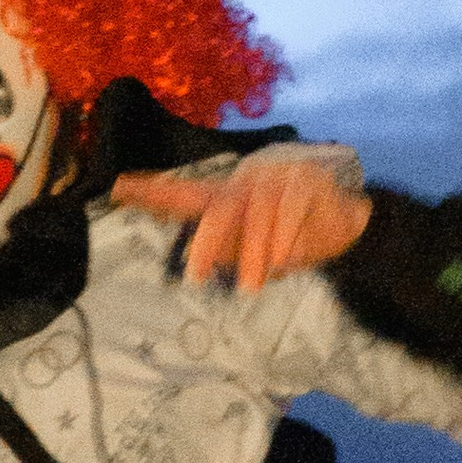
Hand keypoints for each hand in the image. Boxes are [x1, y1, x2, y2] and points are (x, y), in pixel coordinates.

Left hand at [112, 145, 371, 291]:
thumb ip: (224, 250)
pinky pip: (290, 215)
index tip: (117, 188)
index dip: (152, 191)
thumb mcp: (251, 249)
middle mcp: (247, 182)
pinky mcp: (306, 180)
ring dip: (256, 258)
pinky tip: (286, 259)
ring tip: (255, 285)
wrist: (344, 226)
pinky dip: (286, 242)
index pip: (184, 193)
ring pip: (257, 220)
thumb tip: (198, 266)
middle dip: (205, 246)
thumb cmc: (289, 239)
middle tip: (195, 279)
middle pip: (218, 210)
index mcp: (228, 196)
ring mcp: (276, 178)